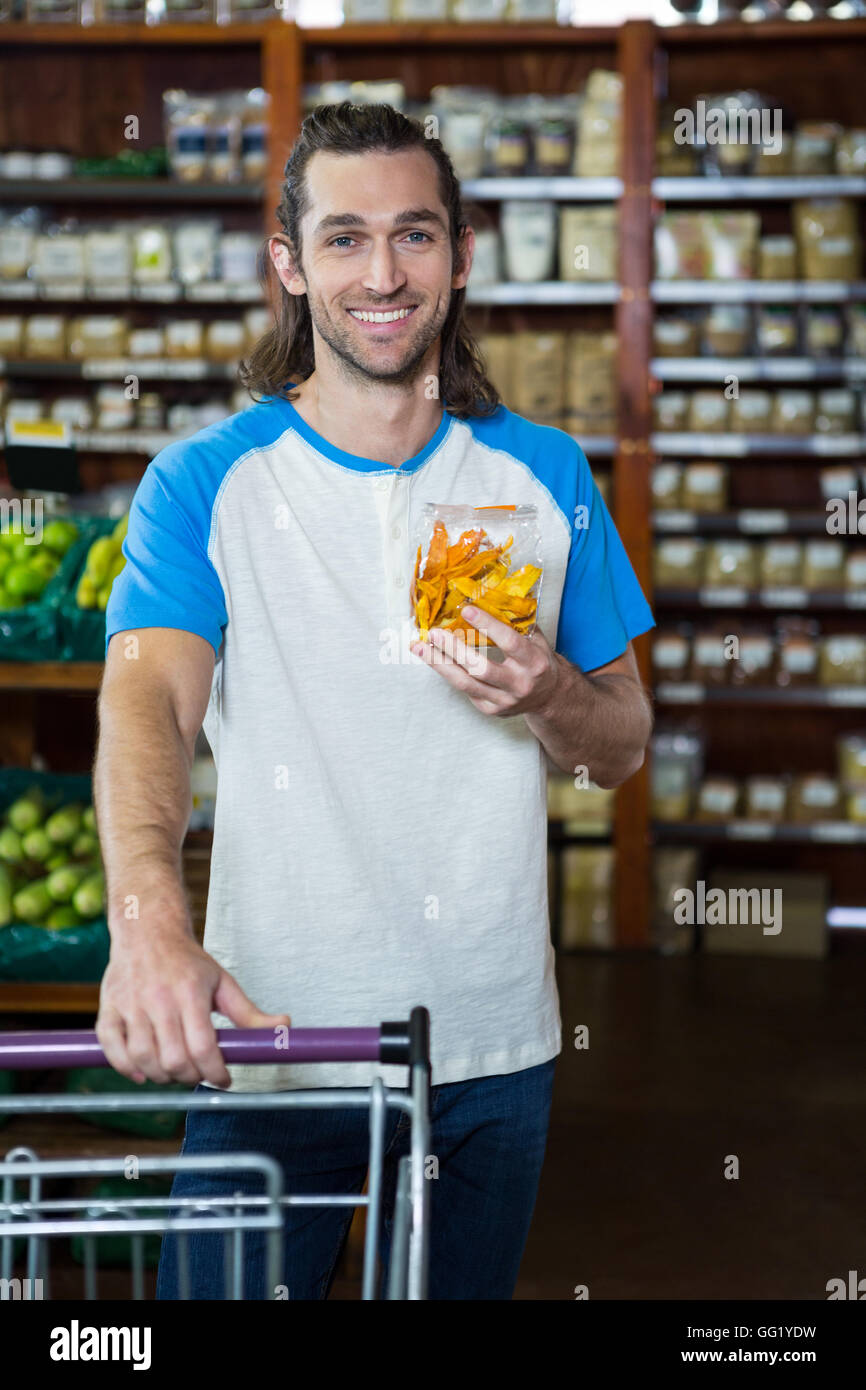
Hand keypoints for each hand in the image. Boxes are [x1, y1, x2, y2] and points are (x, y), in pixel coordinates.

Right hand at [97, 927, 290, 1088]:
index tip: (224, 1079)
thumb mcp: (222, 981)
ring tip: (174, 1072)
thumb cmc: (186, 961)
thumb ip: (249, 1012)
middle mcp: (158, 1000)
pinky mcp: (109, 1009)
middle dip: (190, 1078)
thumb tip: (283, 1027)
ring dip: (161, 1077)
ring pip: (143, 1059)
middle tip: (198, 1075)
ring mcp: (130, 1005)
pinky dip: (125, 1068)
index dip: (216, 1072)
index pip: (203, 1046)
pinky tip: (142, 1072)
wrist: (147, 931)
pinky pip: (112, 1049)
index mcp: (190, 993)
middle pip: (173, 1059)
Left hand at [411, 605, 559, 717]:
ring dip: (439, 664)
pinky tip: (435, 659)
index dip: (488, 625)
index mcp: (534, 662)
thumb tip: (488, 593)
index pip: (509, 642)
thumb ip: (515, 620)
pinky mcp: (491, 709)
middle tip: (433, 633)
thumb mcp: (535, 639)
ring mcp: (504, 700)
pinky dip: (449, 673)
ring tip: (419, 647)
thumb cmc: (538, 660)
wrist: (549, 696)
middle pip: (481, 668)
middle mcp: (519, 684)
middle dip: (454, 649)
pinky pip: (465, 690)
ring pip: (465, 684)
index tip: (466, 609)